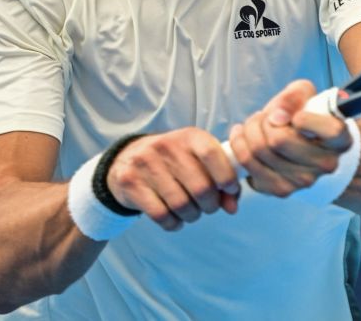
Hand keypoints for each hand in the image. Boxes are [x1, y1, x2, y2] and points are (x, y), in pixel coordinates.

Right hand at [106, 128, 240, 230]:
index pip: (212, 154)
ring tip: (191, 212)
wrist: (127, 159)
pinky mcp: (131, 183)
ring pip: (181, 204)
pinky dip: (173, 223)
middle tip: (208, 207)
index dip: (226, 176)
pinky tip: (174, 219)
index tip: (231, 190)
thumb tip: (233, 207)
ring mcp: (146, 163)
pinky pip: (160, 214)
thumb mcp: (198, 161)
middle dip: (210, 205)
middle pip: (200, 187)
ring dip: (192, 215)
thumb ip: (221, 181)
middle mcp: (167, 146)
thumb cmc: (173, 162)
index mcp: (189, 136)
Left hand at [228, 80, 352, 196]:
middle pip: (278, 140)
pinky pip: (247, 163)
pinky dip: (239, 144)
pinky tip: (243, 137)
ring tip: (254, 125)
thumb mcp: (305, 95)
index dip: (306, 119)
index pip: (330, 130)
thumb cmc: (305, 116)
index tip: (296, 116)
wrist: (301, 145)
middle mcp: (325, 164)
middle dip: (263, 121)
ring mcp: (303, 181)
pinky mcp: (280, 189)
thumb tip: (277, 116)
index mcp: (340, 140)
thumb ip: (294, 96)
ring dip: (249, 130)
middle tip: (265, 117)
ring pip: (259, 150)